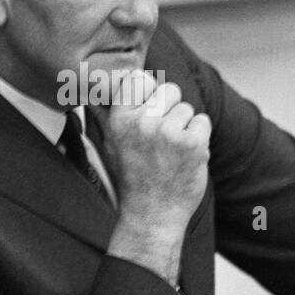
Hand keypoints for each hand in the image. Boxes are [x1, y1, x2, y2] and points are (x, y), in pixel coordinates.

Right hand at [101, 71, 210, 284]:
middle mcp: (142, 123)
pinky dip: (199, 138)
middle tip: (160, 139)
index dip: (149, 92)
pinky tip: (185, 157)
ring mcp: (168, 133)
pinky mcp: (192, 144)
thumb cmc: (131, 177)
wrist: (152, 215)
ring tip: (171, 152)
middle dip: (170, 110)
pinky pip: (202, 121)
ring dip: (184, 127)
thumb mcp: (109, 144)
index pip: (140, 78)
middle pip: (170, 90)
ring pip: (187, 108)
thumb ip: (104, 112)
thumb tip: (92, 84)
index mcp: (119, 119)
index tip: (148, 111)